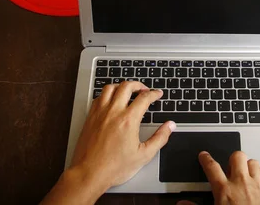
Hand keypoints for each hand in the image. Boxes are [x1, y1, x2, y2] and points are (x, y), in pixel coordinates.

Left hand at [42, 82, 175, 204]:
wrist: (89, 173)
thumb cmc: (114, 167)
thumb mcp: (143, 155)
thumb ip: (160, 138)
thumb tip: (170, 126)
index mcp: (128, 120)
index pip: (144, 98)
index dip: (154, 93)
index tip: (158, 94)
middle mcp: (113, 112)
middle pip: (126, 86)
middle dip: (138, 85)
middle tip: (144, 90)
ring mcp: (99, 113)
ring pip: (110, 88)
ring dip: (121, 86)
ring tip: (128, 91)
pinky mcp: (90, 117)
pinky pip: (99, 97)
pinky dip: (107, 93)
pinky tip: (111, 99)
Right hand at [199, 151, 259, 204]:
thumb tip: (183, 204)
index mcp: (224, 190)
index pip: (212, 167)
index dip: (206, 159)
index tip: (204, 156)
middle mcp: (241, 183)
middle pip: (237, 156)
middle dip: (233, 160)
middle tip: (230, 168)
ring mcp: (257, 185)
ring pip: (254, 162)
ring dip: (249, 167)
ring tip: (246, 174)